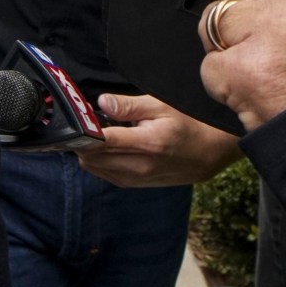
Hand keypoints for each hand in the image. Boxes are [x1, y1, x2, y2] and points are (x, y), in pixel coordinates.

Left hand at [77, 93, 243, 187]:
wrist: (210, 153)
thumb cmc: (187, 124)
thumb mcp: (161, 106)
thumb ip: (128, 106)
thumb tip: (101, 102)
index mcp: (146, 144)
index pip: (100, 141)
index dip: (82, 130)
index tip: (76, 117)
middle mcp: (139, 166)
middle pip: (90, 157)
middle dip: (82, 139)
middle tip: (86, 121)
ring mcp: (136, 179)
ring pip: (94, 167)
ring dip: (88, 151)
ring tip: (99, 132)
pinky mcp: (134, 184)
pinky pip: (104, 174)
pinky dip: (98, 160)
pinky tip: (108, 146)